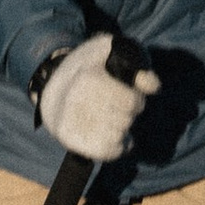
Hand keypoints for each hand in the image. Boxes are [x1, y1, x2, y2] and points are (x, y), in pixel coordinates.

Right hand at [35, 31, 160, 162]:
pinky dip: (116, 147)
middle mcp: (78, 100)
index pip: (131, 102)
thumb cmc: (87, 69)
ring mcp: (72, 121)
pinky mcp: (69, 139)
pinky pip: (107, 152)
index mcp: (89, 78)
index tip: (129, 96)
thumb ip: (137, 64)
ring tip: (112, 121)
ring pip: (118, 137)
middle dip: (127, 115)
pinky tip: (113, 137)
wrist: (51, 89)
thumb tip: (154, 87)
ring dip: (121, 130)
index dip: (136, 100)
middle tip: (116, 108)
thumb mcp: (110, 53)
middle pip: (126, 120)